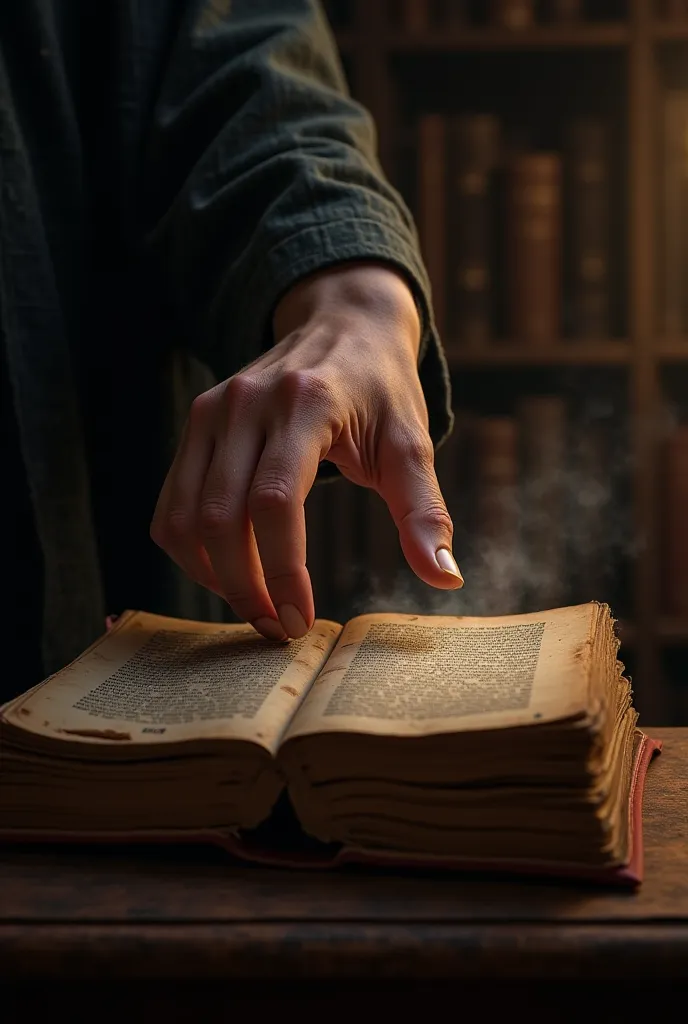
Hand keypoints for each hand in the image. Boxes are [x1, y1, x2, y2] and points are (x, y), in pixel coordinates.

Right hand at [151, 263, 462, 640]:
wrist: (343, 324)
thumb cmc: (382, 390)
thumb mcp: (411, 442)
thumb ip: (424, 510)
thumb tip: (446, 576)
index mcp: (306, 405)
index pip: (275, 502)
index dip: (283, 571)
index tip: (302, 620)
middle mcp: (247, 403)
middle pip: (221, 517)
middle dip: (245, 588)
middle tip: (279, 628)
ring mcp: (212, 410)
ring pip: (185, 517)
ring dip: (213, 577)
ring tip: (256, 606)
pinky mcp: (196, 423)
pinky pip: (171, 505)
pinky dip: (191, 551)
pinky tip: (228, 572)